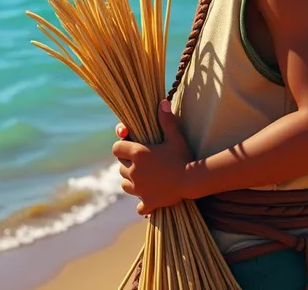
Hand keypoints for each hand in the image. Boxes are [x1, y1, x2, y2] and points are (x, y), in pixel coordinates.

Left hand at [112, 100, 193, 215]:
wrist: (192, 180)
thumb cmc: (183, 156)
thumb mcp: (174, 137)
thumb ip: (166, 120)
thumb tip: (162, 102)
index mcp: (138, 153)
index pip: (116, 148)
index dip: (122, 147)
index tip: (131, 147)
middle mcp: (134, 171)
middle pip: (120, 166)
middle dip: (128, 163)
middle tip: (142, 162)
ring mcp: (139, 188)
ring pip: (125, 184)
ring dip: (131, 181)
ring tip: (144, 177)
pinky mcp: (147, 202)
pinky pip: (138, 204)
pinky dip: (142, 202)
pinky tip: (150, 197)